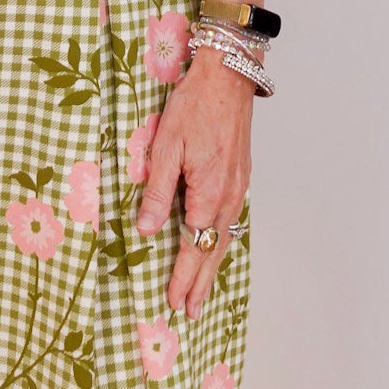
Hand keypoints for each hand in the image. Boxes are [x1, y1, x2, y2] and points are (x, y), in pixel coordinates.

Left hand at [133, 47, 252, 319]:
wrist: (228, 77)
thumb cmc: (194, 105)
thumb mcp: (166, 147)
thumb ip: (158, 192)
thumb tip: (147, 230)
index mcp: (209, 193)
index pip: (193, 246)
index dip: (182, 276)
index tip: (174, 301)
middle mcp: (229, 196)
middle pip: (213, 251)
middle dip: (200, 282)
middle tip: (190, 311)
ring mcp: (238, 187)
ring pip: (225, 238)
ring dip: (212, 267)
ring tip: (202, 292)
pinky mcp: (240, 177)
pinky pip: (230, 220)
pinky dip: (221, 243)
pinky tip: (214, 248)